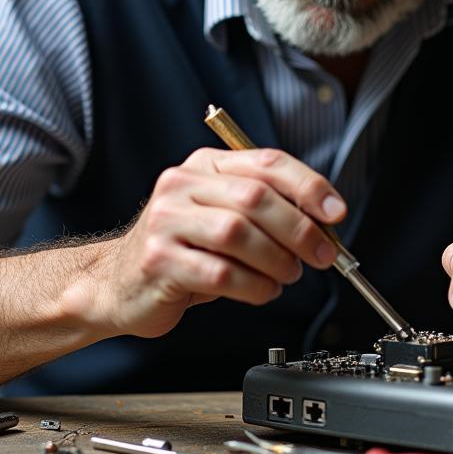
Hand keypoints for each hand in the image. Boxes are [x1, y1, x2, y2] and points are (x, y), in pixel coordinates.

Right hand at [77, 148, 344, 338]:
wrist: (116, 283)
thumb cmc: (183, 250)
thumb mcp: (223, 216)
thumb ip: (267, 210)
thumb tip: (325, 222)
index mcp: (206, 165)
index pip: (266, 162)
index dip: (308, 185)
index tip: (336, 211)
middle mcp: (182, 184)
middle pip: (255, 197)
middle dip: (300, 229)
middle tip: (322, 254)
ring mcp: (166, 221)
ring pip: (238, 233)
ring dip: (277, 260)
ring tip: (287, 275)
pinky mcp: (159, 261)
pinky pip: (221, 274)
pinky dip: (254, 286)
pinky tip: (262, 291)